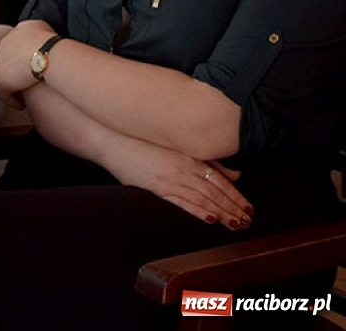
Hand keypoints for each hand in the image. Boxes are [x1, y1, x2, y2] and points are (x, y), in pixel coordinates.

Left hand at [0, 19, 57, 101]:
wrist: (47, 54)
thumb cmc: (52, 44)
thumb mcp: (44, 28)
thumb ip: (37, 32)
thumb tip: (40, 39)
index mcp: (15, 33)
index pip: (14, 45)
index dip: (21, 58)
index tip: (28, 67)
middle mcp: (4, 46)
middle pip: (5, 60)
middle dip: (14, 72)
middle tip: (24, 83)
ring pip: (3, 77)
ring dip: (12, 87)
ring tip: (22, 97)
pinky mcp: (1, 80)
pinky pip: (3, 93)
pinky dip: (12, 100)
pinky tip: (21, 105)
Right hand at [105, 139, 251, 229]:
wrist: (114, 140)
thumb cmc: (145, 142)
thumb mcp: (178, 148)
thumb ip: (207, 161)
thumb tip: (234, 174)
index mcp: (191, 158)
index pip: (221, 181)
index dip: (237, 196)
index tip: (250, 208)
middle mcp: (184, 169)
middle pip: (215, 192)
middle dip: (233, 208)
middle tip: (248, 222)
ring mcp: (170, 179)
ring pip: (203, 198)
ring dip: (222, 212)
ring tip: (236, 224)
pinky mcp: (156, 187)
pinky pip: (181, 201)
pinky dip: (197, 210)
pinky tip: (210, 218)